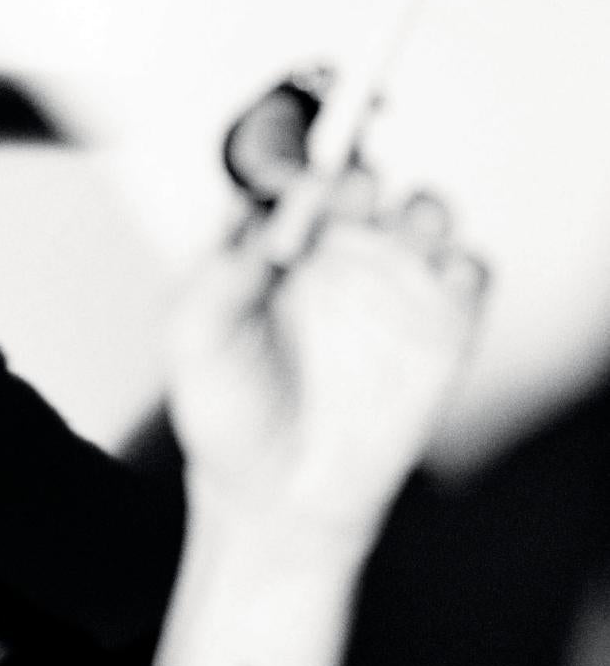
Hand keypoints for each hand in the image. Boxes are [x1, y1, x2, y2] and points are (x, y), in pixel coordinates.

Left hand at [167, 171, 486, 543]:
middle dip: (356, 180)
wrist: (275, 495)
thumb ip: (215, 277)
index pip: (296, 178)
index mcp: (277, 244)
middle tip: (341, 202)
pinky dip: (466, 265)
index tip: (289, 189)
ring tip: (401, 233)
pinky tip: (442, 279)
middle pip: (363, 182)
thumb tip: (251, 224)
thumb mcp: (194, 341)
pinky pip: (470, 275)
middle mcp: (336, 254)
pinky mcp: (438, 331)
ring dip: (421, 210)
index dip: (294, 170)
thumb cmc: (229, 412)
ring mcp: (390, 288)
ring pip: (424, 214)